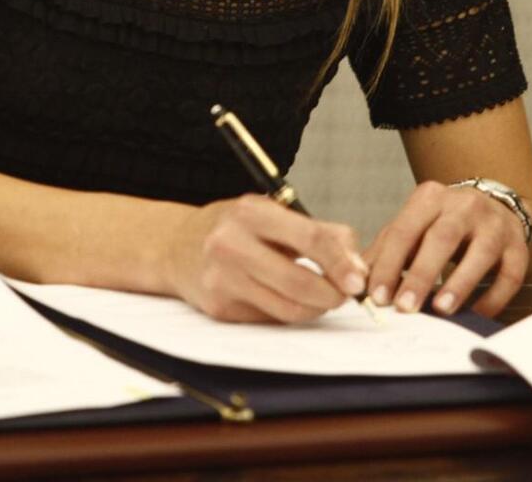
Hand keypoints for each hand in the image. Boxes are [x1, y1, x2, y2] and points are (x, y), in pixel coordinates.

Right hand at [167, 195, 367, 323]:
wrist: (174, 247)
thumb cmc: (234, 228)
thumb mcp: (272, 214)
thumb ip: (320, 232)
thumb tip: (357, 266)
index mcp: (251, 212)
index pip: (311, 239)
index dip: (341, 263)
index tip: (357, 280)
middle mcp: (231, 244)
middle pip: (300, 282)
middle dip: (331, 295)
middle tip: (343, 296)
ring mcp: (222, 279)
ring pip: (287, 309)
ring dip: (314, 309)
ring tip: (320, 299)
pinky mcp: (218, 308)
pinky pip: (269, 319)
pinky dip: (287, 313)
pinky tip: (285, 299)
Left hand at [363, 180, 528, 318]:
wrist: (492, 206)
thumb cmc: (442, 223)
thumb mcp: (412, 226)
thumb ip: (385, 251)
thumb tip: (356, 282)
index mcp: (430, 198)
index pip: (404, 230)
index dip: (389, 265)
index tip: (378, 296)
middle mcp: (464, 205)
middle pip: (442, 238)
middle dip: (421, 275)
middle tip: (406, 307)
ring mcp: (495, 224)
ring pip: (480, 252)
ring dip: (460, 283)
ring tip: (441, 309)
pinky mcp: (518, 245)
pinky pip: (510, 273)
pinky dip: (494, 296)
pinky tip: (477, 312)